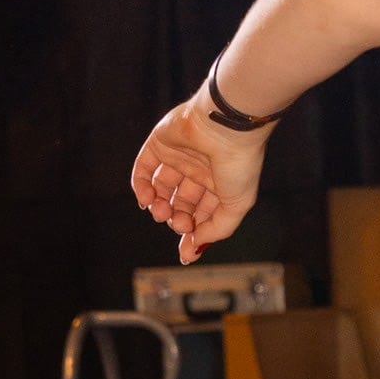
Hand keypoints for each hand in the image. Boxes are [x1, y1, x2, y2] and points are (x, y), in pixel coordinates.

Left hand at [131, 98, 269, 263]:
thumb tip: (194, 248)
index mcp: (219, 185)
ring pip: (161, 189)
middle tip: (180, 223)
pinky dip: (141, 186)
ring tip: (161, 211)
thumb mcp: (236, 205)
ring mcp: (178, 156)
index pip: (201, 214)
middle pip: (181, 204)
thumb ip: (216, 229)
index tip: (187, 252)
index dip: (193, 233)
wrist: (226, 126)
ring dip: (158, 206)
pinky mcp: (160, 143)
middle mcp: (199, 171)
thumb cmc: (238, 165)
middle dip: (178, 220)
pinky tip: (146, 199)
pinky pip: (144, 168)